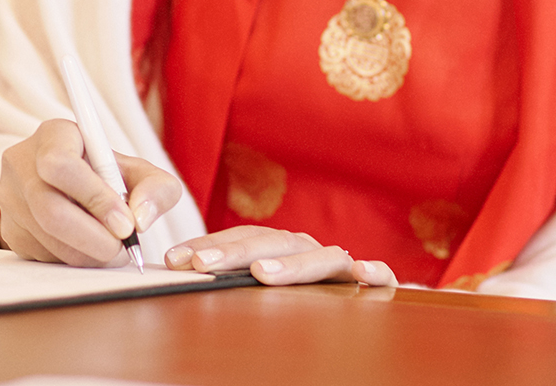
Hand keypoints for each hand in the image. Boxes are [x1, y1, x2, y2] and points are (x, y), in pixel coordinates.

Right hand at [0, 118, 181, 265]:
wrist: (74, 186)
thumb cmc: (109, 175)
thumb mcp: (139, 171)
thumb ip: (156, 188)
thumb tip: (140, 218)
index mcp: (53, 134)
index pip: (61, 165)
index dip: (94, 197)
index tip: (126, 224)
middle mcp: (21, 163)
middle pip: (49, 209)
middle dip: (92, 237)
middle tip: (122, 250)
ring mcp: (9, 198)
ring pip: (45, 237)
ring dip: (85, 254)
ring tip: (113, 252)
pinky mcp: (8, 230)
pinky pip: (39, 254)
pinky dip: (71, 260)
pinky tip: (90, 251)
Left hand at [164, 225, 396, 286]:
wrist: (361, 316)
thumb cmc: (301, 302)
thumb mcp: (260, 290)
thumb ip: (231, 282)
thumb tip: (177, 273)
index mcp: (281, 249)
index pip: (243, 240)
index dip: (209, 246)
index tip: (174, 259)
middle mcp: (309, 251)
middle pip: (274, 245)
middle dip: (235, 253)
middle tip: (200, 265)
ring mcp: (341, 267)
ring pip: (319, 258)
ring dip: (291, 265)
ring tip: (261, 274)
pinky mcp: (375, 284)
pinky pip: (380, 276)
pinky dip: (375, 272)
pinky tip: (362, 273)